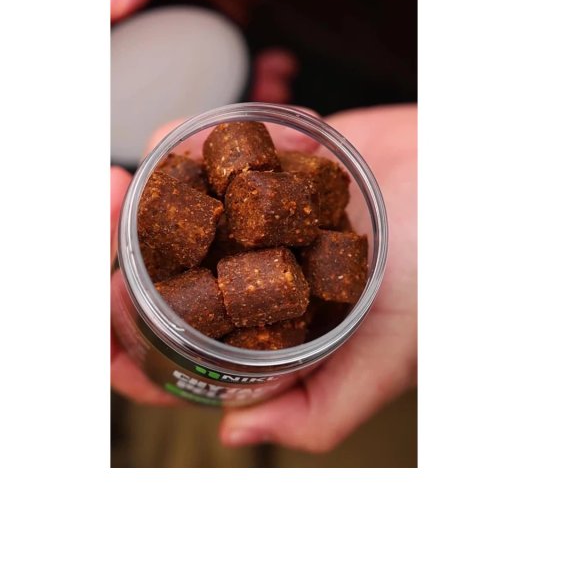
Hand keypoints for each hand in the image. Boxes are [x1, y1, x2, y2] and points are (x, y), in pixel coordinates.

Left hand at [110, 104, 417, 452]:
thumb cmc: (445, 277)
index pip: (183, 356)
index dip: (127, 350)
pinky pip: (217, 152)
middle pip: (163, 282)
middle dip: (114, 264)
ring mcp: (266, 221)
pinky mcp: (278, 163)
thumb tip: (231, 434)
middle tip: (98, 227)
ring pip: (177, 217)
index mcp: (277, 333)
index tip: (98, 323)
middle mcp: (263, 278)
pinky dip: (185, 144)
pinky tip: (170, 143)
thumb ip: (320, 411)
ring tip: (111, 187)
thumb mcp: (387, 360)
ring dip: (134, 203)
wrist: (480, 181)